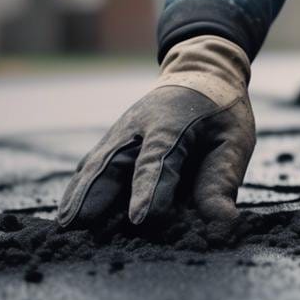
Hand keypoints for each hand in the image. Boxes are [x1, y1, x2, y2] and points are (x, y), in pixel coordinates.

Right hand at [57, 36, 254, 226]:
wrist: (199, 75)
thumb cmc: (220, 114)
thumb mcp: (234, 141)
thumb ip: (222, 182)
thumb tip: (223, 224)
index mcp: (174, 124)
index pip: (158, 160)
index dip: (148, 189)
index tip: (139, 219)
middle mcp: (139, 128)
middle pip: (112, 161)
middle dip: (95, 192)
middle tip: (78, 223)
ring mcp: (121, 133)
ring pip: (96, 164)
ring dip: (80, 193)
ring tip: (65, 225)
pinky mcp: (112, 142)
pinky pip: (92, 166)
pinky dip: (79, 188)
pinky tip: (68, 212)